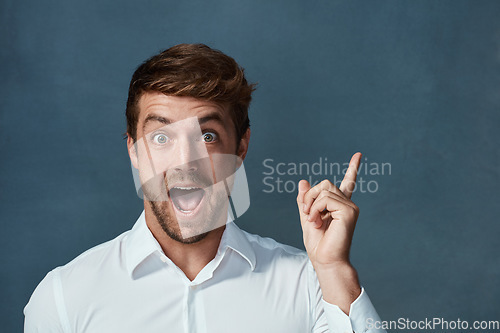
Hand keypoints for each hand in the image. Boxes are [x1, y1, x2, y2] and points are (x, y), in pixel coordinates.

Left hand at [296, 152, 361, 268]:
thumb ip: (305, 200)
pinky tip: (317, 222)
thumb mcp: (306, 217)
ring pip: (323, 190)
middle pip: (325, 183)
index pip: (348, 182)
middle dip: (310, 196)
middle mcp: (347, 204)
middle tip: (307, 213)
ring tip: (313, 221)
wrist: (325, 260)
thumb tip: (302, 181)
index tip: (358, 155)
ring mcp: (350, 207)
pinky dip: (315, 209)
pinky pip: (325, 199)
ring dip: (311, 205)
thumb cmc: (318, 244)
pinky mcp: (349, 211)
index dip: (353, 168)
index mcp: (339, 205)